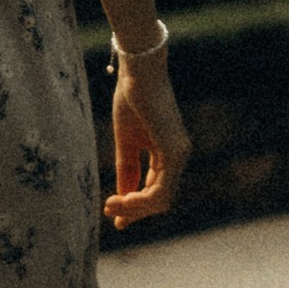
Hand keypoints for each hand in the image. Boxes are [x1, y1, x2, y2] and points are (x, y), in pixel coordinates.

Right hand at [105, 56, 187, 230]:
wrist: (138, 71)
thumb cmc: (131, 98)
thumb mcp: (126, 141)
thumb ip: (128, 168)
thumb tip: (122, 197)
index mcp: (168, 152)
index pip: (157, 190)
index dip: (135, 206)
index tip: (114, 216)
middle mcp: (179, 156)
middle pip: (160, 200)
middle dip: (134, 210)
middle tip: (109, 212)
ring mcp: (179, 155)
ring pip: (161, 200)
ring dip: (134, 208)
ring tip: (110, 205)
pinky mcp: (173, 152)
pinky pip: (160, 191)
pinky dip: (139, 201)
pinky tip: (119, 198)